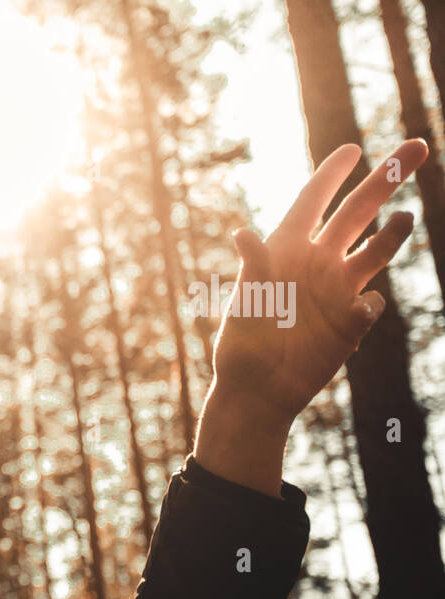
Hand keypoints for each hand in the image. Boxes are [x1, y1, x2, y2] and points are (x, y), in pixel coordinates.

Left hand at [211, 139, 426, 424]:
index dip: (331, 174)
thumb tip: (243, 234)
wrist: (258, 393)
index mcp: (285, 251)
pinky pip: (372, 304)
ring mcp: (337, 290)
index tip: (352, 149)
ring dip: (393, 233)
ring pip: (376, 250)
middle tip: (416, 146)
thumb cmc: (241, 349)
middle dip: (385, 179)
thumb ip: (254, 270)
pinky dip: (371, 304)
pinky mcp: (351, 322)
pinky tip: (360, 309)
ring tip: (404, 217)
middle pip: (358, 212)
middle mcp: (316, 263)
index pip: (312, 202)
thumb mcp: (244, 307)